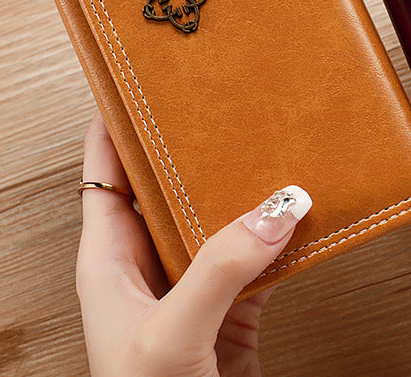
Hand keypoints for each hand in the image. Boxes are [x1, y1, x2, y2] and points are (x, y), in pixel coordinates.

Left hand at [76, 113, 310, 376]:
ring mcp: (194, 277)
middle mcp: (150, 258)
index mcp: (109, 256)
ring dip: (247, 182)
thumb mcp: (169, 335)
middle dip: (197, 141)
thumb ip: (220, 269)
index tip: (148, 74)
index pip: (105, 166)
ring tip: (274, 138)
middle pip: (171, 179)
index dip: (119, 117)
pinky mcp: (234, 300)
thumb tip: (278, 208)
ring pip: (220, 210)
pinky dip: (281, 228)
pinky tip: (304, 206)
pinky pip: (259, 250)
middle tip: (229, 97)